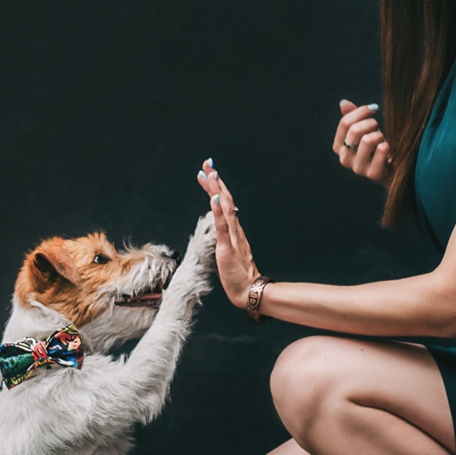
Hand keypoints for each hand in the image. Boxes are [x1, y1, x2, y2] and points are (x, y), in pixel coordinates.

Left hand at [194, 159, 261, 308]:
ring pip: (225, 208)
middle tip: (207, 163)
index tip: (206, 173)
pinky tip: (213, 198)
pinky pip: (222, 227)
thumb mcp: (230, 253)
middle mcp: (235, 230)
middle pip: (225, 199)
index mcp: (235, 230)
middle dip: (215, 180)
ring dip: (217, 189)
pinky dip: (218, 211)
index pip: (224, 203)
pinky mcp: (227, 248)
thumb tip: (218, 230)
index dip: (215, 187)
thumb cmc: (239, 276)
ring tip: (210, 173)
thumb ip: (226, 240)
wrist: (249, 291)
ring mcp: (232, 238)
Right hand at [334, 99, 392, 185]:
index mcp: (338, 147)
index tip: (373, 108)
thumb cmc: (375, 146)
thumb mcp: (363, 130)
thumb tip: (343, 103)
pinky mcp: (373, 174)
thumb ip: (353, 117)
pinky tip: (388, 151)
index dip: (360, 112)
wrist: (390, 169)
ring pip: (367, 140)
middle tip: (377, 126)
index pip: (345, 123)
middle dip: (370, 123)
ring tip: (381, 140)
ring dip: (379, 135)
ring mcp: (358, 168)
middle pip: (355, 130)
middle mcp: (344, 159)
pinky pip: (381, 149)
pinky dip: (387, 145)